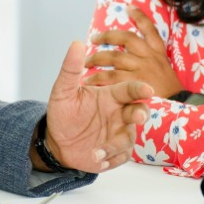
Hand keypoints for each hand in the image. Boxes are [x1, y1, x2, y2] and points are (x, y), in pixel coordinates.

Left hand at [41, 41, 152, 172]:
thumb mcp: (63, 90)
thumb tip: (76, 43)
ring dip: (115, 145)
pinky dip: (112, 159)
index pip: (129, 90)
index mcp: (110, 96)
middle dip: (140, 113)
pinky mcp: (116, 152)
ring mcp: (119, 134)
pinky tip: (99, 160)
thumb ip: (71, 69)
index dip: (139, 88)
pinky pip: (121, 156)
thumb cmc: (64, 112)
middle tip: (138, 116)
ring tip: (96, 152)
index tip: (147, 89)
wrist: (57, 141)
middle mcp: (119, 114)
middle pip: (138, 111)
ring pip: (129, 138)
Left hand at [83, 6, 183, 98]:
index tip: (128, 7)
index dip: (139, 17)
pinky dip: (97, 78)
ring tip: (86, 62)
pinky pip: (111, 77)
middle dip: (108, 36)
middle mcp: (150, 58)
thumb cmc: (169, 93)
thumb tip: (135, 52)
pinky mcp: (133, 85)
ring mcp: (142, 70)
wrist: (179, 110)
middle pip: (127, 39)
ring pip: (115, 57)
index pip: (150, 29)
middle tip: (94, 38)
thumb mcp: (165, 70)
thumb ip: (151, 59)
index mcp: (159, 53)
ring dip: (97, 57)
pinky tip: (87, 80)